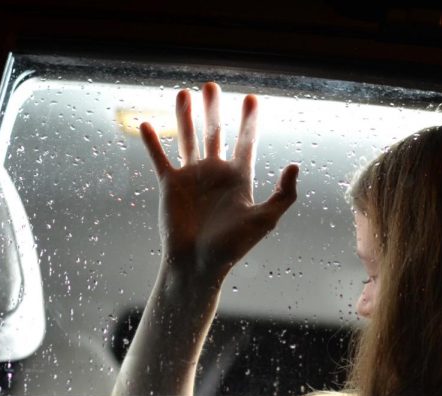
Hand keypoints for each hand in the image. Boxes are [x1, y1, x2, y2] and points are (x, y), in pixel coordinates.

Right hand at [140, 82, 297, 283]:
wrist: (198, 265)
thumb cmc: (233, 247)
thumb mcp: (265, 220)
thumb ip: (283, 195)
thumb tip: (294, 165)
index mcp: (239, 179)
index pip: (246, 142)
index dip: (249, 121)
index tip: (252, 98)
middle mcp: (215, 174)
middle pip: (215, 133)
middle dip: (214, 110)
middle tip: (211, 85)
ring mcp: (192, 177)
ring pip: (188, 139)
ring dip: (185, 117)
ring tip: (183, 93)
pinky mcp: (170, 185)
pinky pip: (160, 158)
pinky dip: (153, 142)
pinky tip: (147, 123)